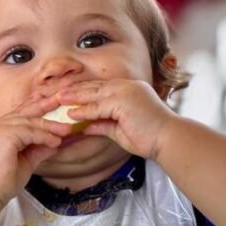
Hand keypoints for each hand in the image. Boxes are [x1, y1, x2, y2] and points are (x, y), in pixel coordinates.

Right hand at [0, 96, 72, 204]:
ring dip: (49, 125)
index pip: (19, 116)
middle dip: (43, 105)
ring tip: (66, 129)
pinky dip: (44, 136)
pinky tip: (55, 141)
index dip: (35, 109)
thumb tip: (54, 144)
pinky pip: (30, 131)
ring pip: (29, 121)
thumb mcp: (24, 164)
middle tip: (60, 99)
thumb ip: (37, 151)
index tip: (49, 104)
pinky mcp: (5, 135)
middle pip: (24, 112)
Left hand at [58, 79, 176, 159]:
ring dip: (74, 97)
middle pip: (95, 86)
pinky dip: (84, 110)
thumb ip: (103, 125)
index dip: (83, 92)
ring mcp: (126, 91)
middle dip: (74, 90)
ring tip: (57, 100)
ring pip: (94, 93)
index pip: (101, 88)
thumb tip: (85, 126)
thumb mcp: (120, 130)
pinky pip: (98, 106)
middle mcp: (127, 86)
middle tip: (56, 94)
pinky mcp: (123, 101)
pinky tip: (70, 114)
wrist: (169, 139)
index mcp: (129, 89)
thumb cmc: (150, 137)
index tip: (67, 96)